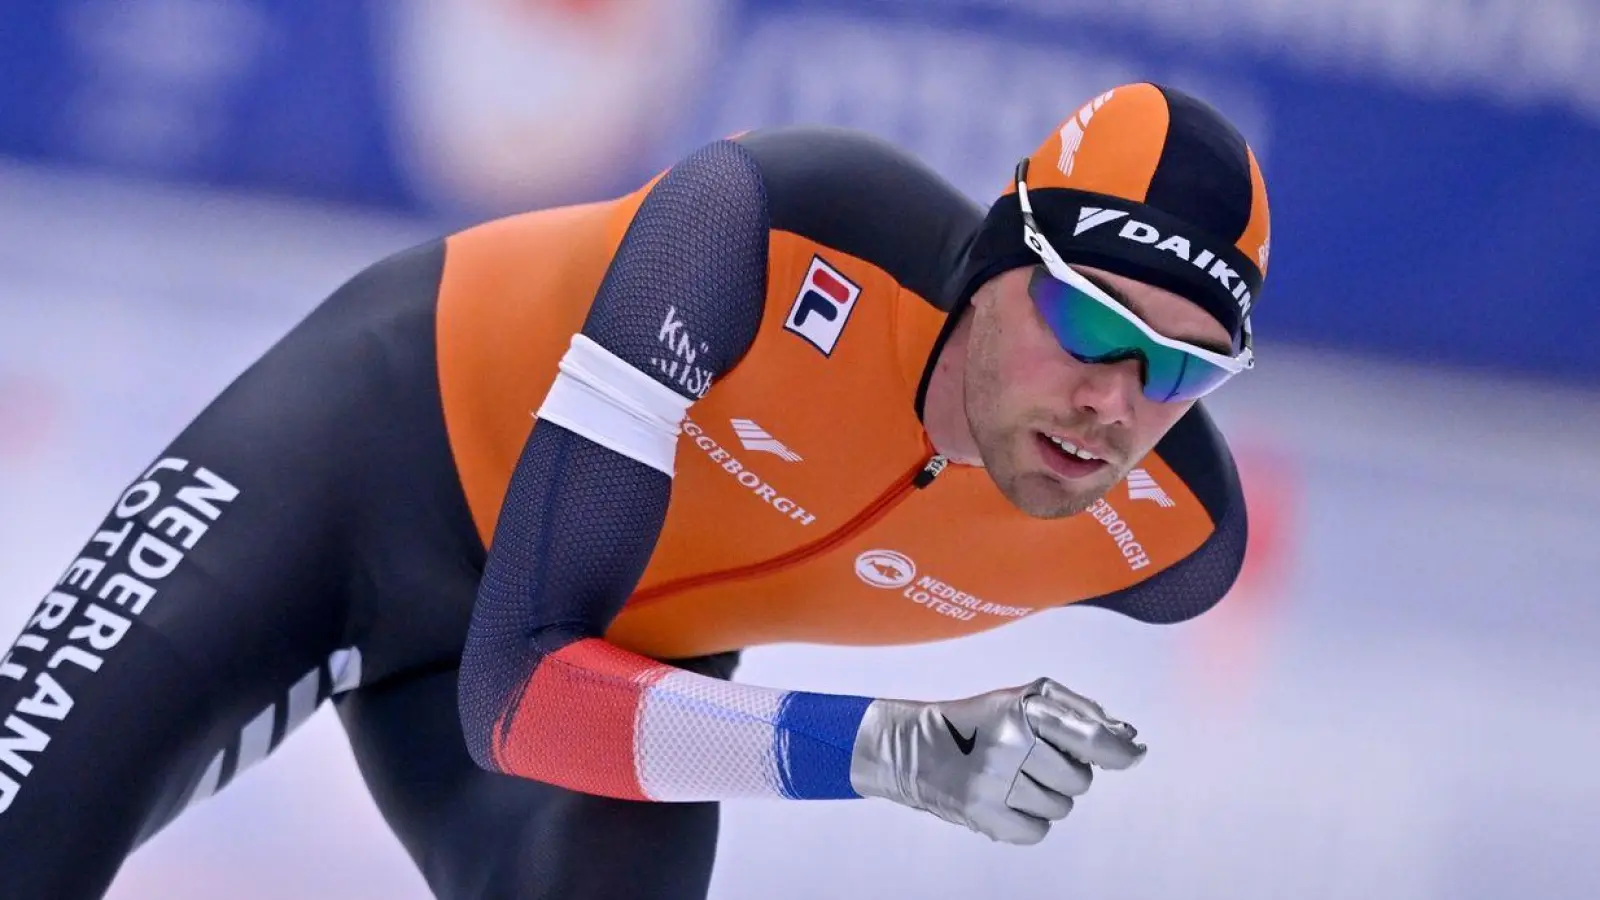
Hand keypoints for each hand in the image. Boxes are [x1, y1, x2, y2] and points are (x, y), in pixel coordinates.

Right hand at [848, 677, 1145, 843]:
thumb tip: (1129, 739)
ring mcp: (995, 783)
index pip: (1091, 740)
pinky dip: (1027, 820)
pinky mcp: (984, 815)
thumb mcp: (1024, 699)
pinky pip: (1037, 831)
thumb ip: (1079, 712)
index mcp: (1024, 710)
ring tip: (1014, 778)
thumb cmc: (980, 721)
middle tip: (1032, 759)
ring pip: (1060, 808)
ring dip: (1045, 797)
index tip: (1134, 755)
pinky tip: (1005, 799)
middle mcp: (1010, 745)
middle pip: (1080, 781)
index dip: (1120, 752)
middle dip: (1065, 773)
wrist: (914, 749)